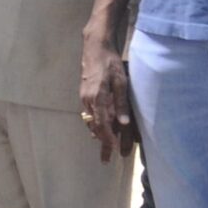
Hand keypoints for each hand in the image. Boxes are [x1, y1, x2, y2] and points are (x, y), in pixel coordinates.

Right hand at [78, 31, 133, 161]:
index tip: (112, 152)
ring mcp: (84, 98)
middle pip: (95, 127)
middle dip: (102, 143)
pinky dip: (96, 124)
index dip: (107, 140)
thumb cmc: (111, 62)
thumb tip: (123, 124)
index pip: (102, 125)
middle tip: (106, 159)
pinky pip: (90, 114)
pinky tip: (101, 128)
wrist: (95, 47)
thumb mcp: (121, 81)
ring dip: (99, 135)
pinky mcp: (84, 94)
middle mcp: (88, 101)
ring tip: (105, 148)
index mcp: (97, 98)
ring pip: (91, 122)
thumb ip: (121, 103)